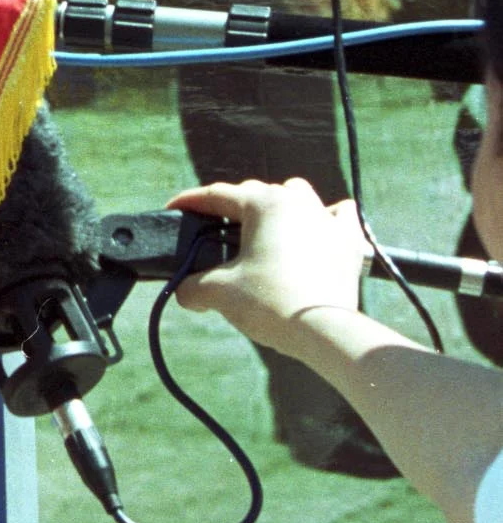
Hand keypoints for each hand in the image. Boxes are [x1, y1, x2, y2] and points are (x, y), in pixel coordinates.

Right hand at [168, 179, 368, 350]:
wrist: (322, 330)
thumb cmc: (269, 303)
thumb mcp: (218, 292)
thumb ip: (191, 286)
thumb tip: (183, 291)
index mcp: (263, 204)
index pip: (217, 195)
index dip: (190, 201)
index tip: (173, 209)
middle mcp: (297, 201)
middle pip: (255, 192)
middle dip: (231, 207)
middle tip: (212, 229)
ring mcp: (327, 218)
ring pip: (297, 194)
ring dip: (277, 204)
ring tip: (264, 227)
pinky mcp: (348, 240)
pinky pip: (338, 214)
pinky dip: (325, 216)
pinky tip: (317, 226)